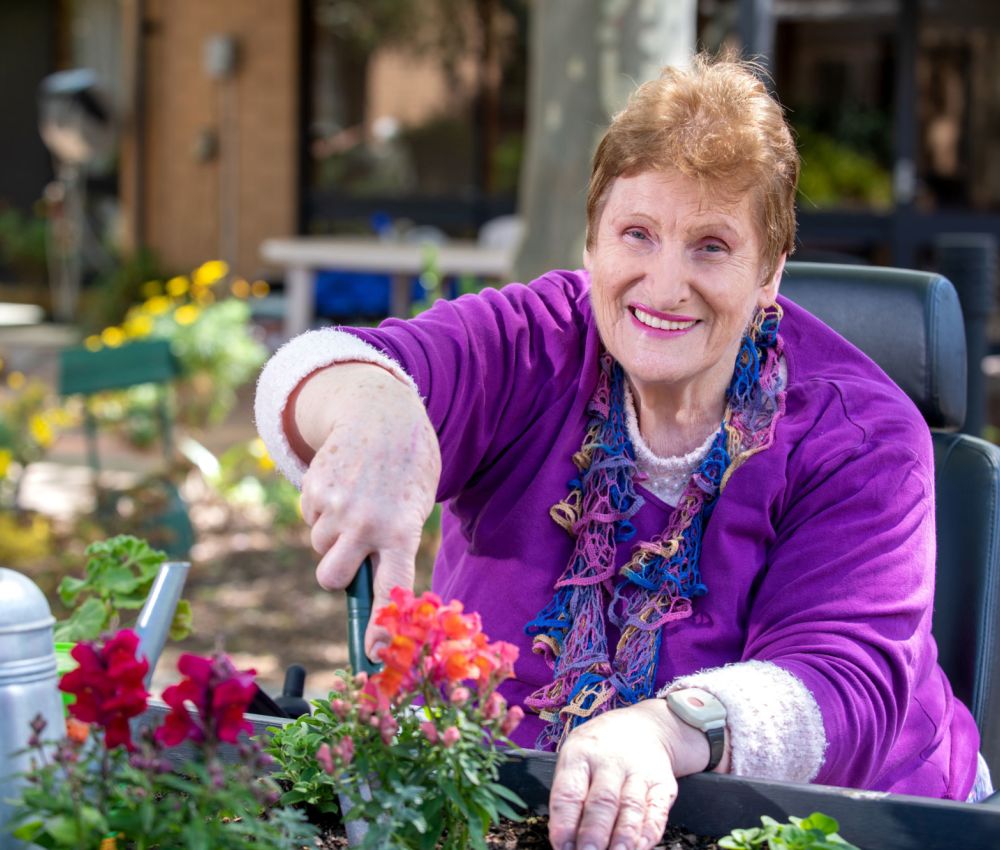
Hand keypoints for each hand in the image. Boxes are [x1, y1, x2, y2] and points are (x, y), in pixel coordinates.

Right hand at [291, 363, 440, 657]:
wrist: (381, 410)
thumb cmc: (408, 463)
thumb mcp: (417, 503)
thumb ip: (397, 544)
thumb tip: (372, 589)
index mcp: (401, 530)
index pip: (390, 590)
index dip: (379, 626)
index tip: (373, 653)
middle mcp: (365, 523)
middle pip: (331, 578)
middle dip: (337, 572)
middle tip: (353, 550)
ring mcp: (335, 506)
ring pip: (319, 547)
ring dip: (332, 535)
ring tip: (356, 500)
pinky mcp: (312, 488)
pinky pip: (310, 518)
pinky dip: (322, 509)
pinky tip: (343, 483)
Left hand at [547, 699, 710, 849]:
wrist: (646, 726)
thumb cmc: (600, 750)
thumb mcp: (576, 757)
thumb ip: (570, 796)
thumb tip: (566, 842)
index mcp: (580, 755)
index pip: (569, 791)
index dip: (565, 822)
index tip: (562, 846)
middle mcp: (610, 762)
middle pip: (602, 801)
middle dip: (594, 833)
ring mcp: (639, 773)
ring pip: (631, 807)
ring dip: (623, 837)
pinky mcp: (663, 785)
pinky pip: (657, 812)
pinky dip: (649, 834)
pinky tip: (640, 847)